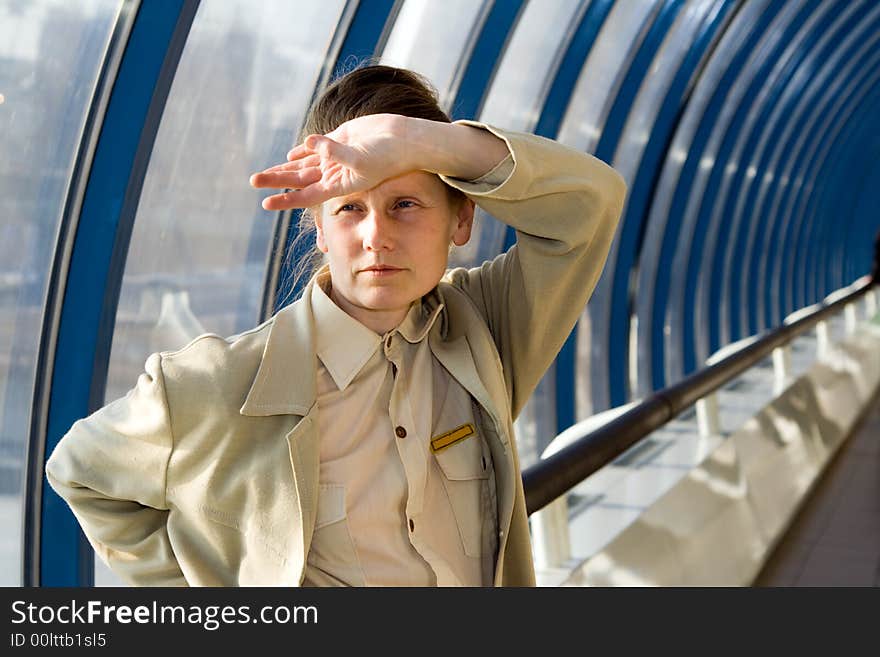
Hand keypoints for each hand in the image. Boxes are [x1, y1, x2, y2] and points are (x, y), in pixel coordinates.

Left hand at [249, 113, 412, 211]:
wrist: (404, 141)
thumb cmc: (387, 155)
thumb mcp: (361, 157)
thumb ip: (333, 151)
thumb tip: (308, 142)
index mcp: (338, 185)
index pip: (305, 195)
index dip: (285, 200)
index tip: (265, 204)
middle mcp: (334, 174)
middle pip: (298, 179)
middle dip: (276, 180)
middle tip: (253, 180)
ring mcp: (335, 158)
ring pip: (304, 164)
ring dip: (285, 168)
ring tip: (264, 174)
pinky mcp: (339, 141)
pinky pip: (316, 147)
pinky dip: (302, 150)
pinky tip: (291, 153)